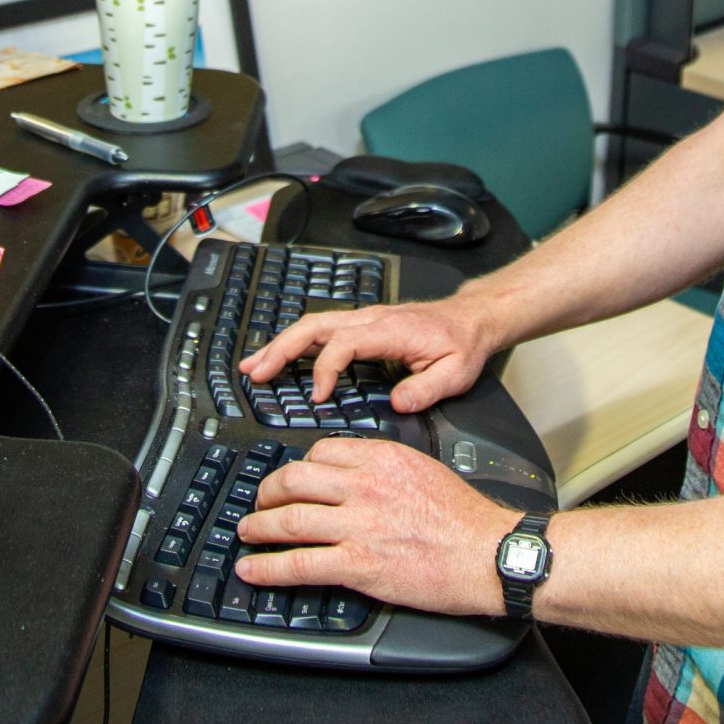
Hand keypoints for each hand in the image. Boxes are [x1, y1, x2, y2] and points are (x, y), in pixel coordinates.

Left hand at [235, 436, 521, 615]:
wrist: (487, 554)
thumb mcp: (423, 469)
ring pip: (289, 519)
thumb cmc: (465, 518)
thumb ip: (384, 468)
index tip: (292, 478)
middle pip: (294, 479)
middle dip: (268, 491)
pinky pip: (299, 563)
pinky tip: (252, 569)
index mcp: (381, 458)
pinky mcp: (357, 564)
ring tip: (247, 532)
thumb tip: (356, 474)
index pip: (321, 451)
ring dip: (258, 526)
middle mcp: (364, 486)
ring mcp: (358, 525)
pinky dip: (268, 567)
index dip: (298, 466)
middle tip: (260, 500)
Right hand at [237, 294, 498, 411]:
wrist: (470, 320)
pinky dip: (294, 344)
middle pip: (314, 326)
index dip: (326, 370)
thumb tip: (398, 403)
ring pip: (311, 325)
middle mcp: (370, 320)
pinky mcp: (361, 326)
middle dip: (281, 349)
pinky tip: (279, 358)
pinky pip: (320, 330)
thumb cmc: (461, 344)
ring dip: (280, 344)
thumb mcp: (456, 373)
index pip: (343, 343)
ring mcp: (363, 320)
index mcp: (389, 331)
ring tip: (253, 366)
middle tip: (256, 373)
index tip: (318, 397)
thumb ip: (427, 390)